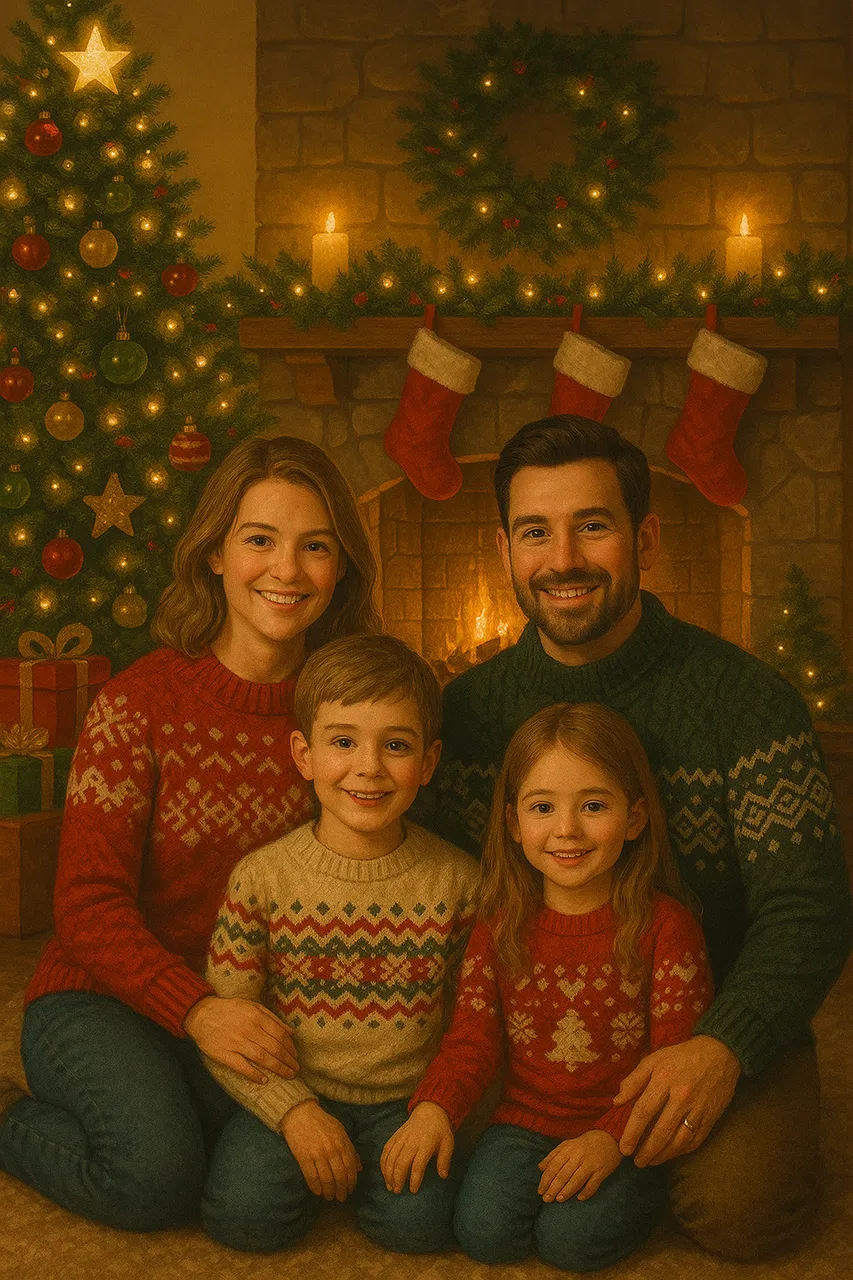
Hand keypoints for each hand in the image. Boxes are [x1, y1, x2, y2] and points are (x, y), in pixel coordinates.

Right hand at [183, 995, 298, 1082]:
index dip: (290, 1047)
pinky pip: (242, 1067)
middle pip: (274, 1048)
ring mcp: (236, 1043)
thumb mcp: (252, 1006)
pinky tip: (264, 1080)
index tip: (296, 1056)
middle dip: (288, 1060)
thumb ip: (272, 1018)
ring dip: (278, 1068)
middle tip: (296, 1069)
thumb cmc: (230, 1010)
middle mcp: (248, 1029)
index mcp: (256, 1016)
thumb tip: (291, 1031)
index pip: (280, 1035)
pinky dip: (254, 1075)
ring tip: (288, 1075)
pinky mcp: (224, 1054)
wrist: (202, 1014)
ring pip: (262, 1058)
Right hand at [281, 1100, 361, 1200]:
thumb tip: (359, 1168)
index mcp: (342, 1142)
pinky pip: (311, 1177)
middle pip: (340, 1176)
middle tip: (341, 1198)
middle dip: (342, 1190)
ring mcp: (317, 1154)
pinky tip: (318, 1192)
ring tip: (330, 1197)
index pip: (350, 1167)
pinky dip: (316, 1188)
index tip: (351, 1190)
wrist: (300, 1113)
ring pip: (327, 1180)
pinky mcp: (303, 1157)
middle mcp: (331, 1150)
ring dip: (329, 1191)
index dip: (351, 1182)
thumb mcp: (340, 1131)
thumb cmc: (322, 1122)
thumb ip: (350, 1148)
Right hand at [380, 1102, 453, 1194]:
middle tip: (397, 1191)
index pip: (418, 1165)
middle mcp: (411, 1142)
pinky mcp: (395, 1136)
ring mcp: (401, 1138)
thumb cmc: (439, 1130)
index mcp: (425, 1144)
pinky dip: (383, 1162)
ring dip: (388, 1173)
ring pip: (390, 1157)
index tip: (413, 1191)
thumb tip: (443, 1176)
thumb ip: (445, 1159)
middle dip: (397, 1179)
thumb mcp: (448, 1142)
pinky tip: (384, 1173)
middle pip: (400, 1162)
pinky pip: (386, 1150)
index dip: (414, 1179)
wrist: (429, 1111)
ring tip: (390, 1186)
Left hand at [537, 1130, 620, 1202]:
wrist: (608, 1137)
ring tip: (559, 1199)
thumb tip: (540, 1168)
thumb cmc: (584, 1144)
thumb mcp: (567, 1145)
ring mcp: (590, 1164)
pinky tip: (580, 1198)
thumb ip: (553, 1156)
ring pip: (576, 1179)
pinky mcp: (601, 1171)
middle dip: (553, 1188)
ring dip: (567, 1191)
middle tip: (546, 1199)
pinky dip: (586, 1192)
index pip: (554, 1166)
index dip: (546, 1179)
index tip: (540, 1191)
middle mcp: (578, 1156)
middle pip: (563, 1174)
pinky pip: (593, 1184)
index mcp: (568, 1149)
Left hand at [614, 1036, 740, 1166]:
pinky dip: (681, 1151)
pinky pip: (694, 1141)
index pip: (644, 1111)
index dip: (632, 1132)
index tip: (624, 1148)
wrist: (719, 1054)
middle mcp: (681, 1097)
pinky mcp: (711, 1118)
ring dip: (662, 1155)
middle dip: (646, 1151)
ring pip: (678, 1141)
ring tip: (650, 1161)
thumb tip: (617, 1101)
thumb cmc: (681, 1057)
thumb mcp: (654, 1059)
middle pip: (661, 1131)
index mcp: (664, 1080)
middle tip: (636, 1162)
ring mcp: (698, 1109)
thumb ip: (634, 1080)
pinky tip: (670, 1155)